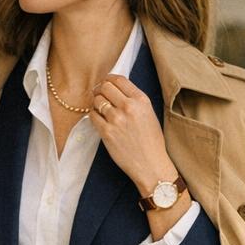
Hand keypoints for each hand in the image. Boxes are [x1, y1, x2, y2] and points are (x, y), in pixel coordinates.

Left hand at [88, 73, 172, 193]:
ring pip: (97, 100)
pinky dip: (93, 115)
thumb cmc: (151, 141)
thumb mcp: (149, 114)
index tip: (105, 83)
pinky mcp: (107, 132)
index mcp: (141, 100)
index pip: (119, 79)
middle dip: (100, 89)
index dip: (109, 79)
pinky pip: (93, 116)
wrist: (151, 164)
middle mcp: (128, 107)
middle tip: (99, 95)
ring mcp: (116, 119)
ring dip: (96, 103)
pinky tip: (99, 120)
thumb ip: (134, 100)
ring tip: (100, 109)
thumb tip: (116, 90)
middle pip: (105, 86)